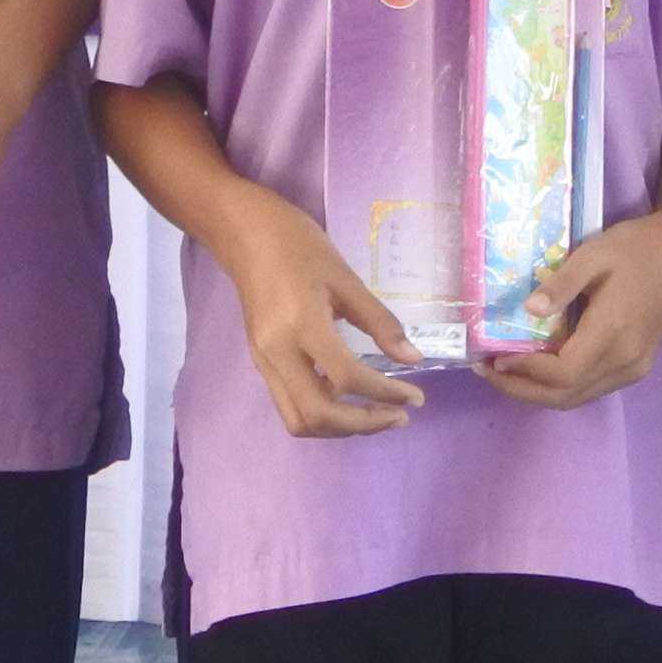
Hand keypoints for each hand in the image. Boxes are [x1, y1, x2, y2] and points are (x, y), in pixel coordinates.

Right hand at [216, 195, 424, 436]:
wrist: (245, 235)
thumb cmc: (299, 247)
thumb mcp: (346, 278)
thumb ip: (380, 322)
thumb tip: (413, 359)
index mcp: (301, 326)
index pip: (346, 378)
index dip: (386, 393)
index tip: (416, 397)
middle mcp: (277, 354)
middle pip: (318, 416)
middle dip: (363, 425)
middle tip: (399, 416)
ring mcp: (264, 363)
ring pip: (299, 420)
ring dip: (341, 427)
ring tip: (377, 414)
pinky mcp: (261, 363)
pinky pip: (291, 404)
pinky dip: (323, 413)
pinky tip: (349, 397)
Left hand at [484, 205, 661, 412]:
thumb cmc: (635, 247)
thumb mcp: (594, 254)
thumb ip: (561, 284)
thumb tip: (528, 311)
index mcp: (613, 333)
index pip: (562, 373)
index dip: (524, 374)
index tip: (493, 360)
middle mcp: (625, 361)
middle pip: (566, 396)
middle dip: (522, 391)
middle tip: (487, 373)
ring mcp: (634, 368)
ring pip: (579, 397)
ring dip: (539, 393)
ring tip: (507, 373)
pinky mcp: (638, 366)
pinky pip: (592, 388)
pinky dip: (561, 387)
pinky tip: (541, 369)